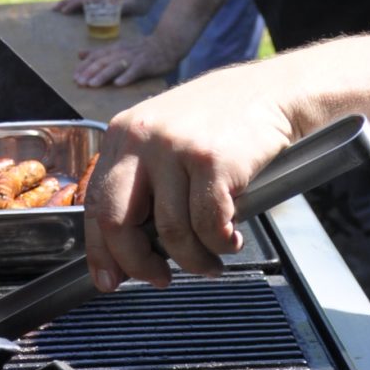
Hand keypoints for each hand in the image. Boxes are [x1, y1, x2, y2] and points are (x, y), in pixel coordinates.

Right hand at [54, 0, 153, 17]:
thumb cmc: (141, 0)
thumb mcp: (134, 5)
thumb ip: (125, 6)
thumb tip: (116, 7)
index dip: (73, 4)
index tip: (63, 11)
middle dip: (66, 1)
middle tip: (53, 10)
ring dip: (69, 0)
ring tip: (59, 7)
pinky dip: (77, 0)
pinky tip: (73, 6)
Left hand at [71, 32, 176, 88]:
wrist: (166, 43)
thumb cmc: (141, 49)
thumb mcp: (118, 47)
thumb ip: (99, 52)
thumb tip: (79, 54)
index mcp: (114, 48)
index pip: (96, 56)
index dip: (85, 66)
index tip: (74, 77)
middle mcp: (122, 52)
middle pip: (103, 62)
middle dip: (90, 72)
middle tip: (79, 82)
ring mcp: (134, 58)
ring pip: (116, 66)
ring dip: (103, 75)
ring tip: (92, 84)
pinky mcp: (145, 64)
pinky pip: (135, 71)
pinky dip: (126, 77)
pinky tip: (118, 84)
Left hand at [83, 73, 297, 290]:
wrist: (273, 90)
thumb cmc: (223, 120)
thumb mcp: (165, 136)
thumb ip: (144, 180)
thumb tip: (128, 245)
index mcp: (123, 134)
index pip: (95, 204)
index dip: (101, 251)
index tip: (109, 279)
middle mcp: (142, 138)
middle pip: (118, 222)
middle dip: (138, 264)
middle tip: (159, 278)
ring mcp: (176, 148)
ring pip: (172, 232)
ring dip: (193, 260)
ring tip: (210, 262)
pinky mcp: (212, 161)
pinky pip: (209, 225)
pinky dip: (220, 244)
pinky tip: (231, 240)